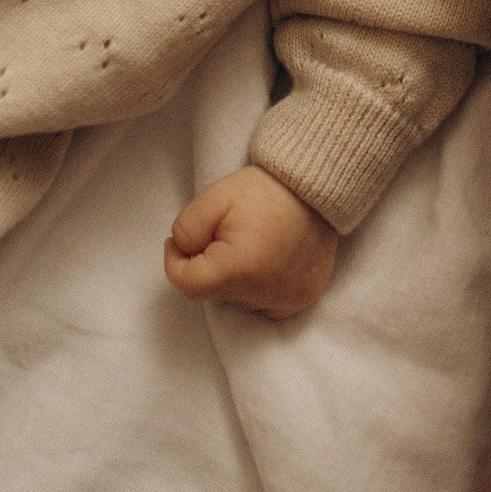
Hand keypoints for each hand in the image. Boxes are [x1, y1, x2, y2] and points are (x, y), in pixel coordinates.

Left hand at [164, 164, 337, 319]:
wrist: (315, 187)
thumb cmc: (262, 190)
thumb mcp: (212, 198)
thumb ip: (185, 230)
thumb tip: (183, 254)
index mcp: (238, 269)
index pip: (187, 286)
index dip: (175, 262)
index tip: (181, 241)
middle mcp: (263, 293)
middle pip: (214, 292)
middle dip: (208, 266)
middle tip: (223, 233)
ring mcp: (287, 299)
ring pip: (238, 299)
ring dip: (234, 277)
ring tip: (251, 243)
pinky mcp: (302, 298)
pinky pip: (265, 304)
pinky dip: (258, 286)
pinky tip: (266, 259)